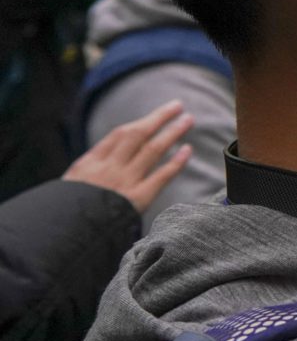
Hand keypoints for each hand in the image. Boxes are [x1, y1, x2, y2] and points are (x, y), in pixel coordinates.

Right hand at [65, 101, 194, 214]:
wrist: (63, 234)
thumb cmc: (65, 214)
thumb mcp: (69, 188)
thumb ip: (89, 173)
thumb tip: (109, 160)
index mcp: (89, 163)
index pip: (118, 135)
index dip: (140, 123)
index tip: (155, 116)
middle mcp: (108, 168)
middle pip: (138, 135)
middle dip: (158, 118)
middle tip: (178, 106)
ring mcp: (124, 182)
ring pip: (153, 150)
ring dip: (172, 132)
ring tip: (188, 120)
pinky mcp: (137, 199)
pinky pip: (161, 176)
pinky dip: (176, 162)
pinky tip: (187, 150)